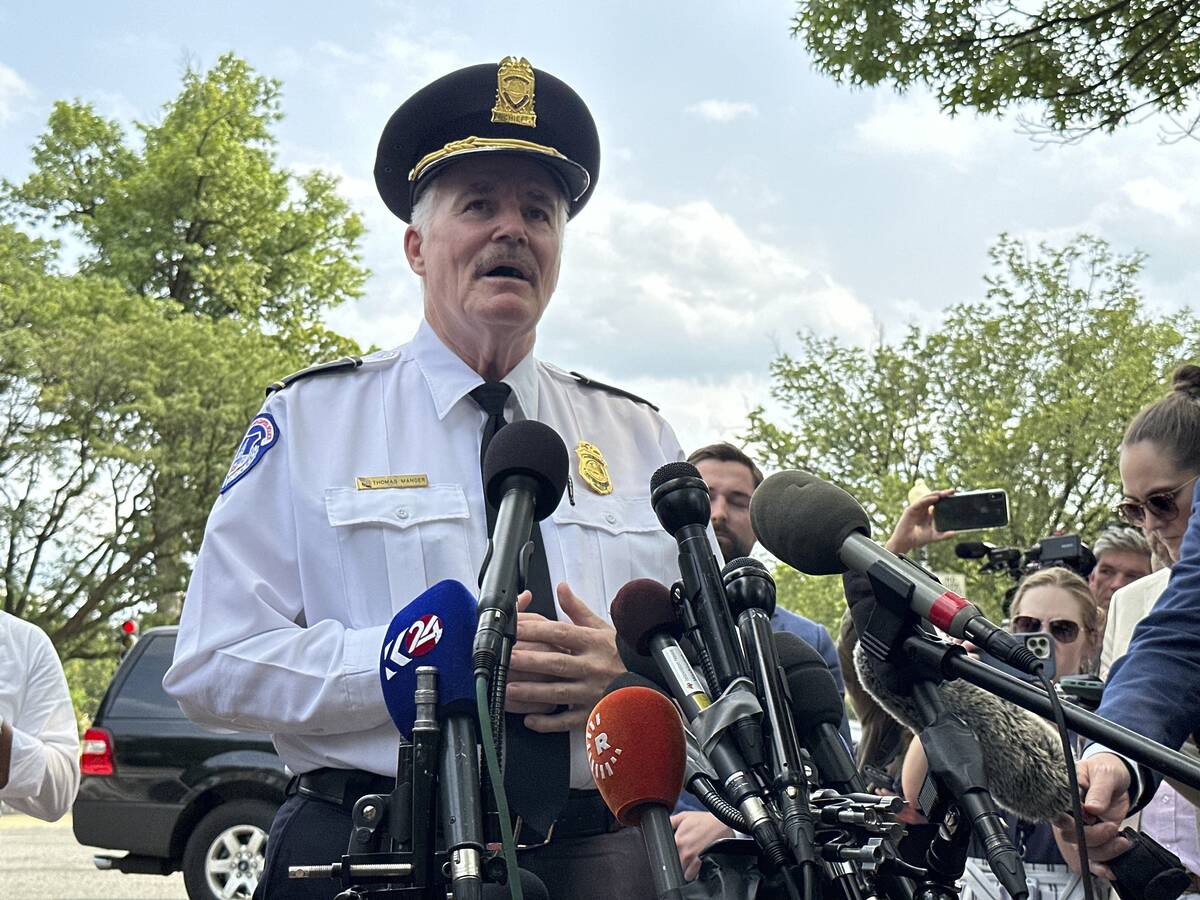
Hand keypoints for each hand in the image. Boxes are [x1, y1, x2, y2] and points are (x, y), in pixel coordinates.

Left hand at [504, 583, 623, 731]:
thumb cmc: (622, 653)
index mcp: (593, 642)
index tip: (515, 627)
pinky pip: (569, 721)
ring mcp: (593, 692)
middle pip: (556, 663)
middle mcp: (593, 666)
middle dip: (530, 661)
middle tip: (507, 658)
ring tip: (508, 688)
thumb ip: (577, 610)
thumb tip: (561, 587)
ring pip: (558, 693)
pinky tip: (530, 720)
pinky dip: (549, 723)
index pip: (561, 634)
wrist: (652, 680)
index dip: (536, 630)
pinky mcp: (594, 713)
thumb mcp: (602, 628)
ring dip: (533, 692)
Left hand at [671, 811, 732, 879]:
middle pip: (674, 865)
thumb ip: (670, 822)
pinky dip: (693, 873)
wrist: (723, 824)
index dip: (668, 855)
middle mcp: (685, 851)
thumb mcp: (684, 816)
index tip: (671, 853)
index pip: (665, 854)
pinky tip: (696, 865)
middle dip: (677, 862)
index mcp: (678, 840)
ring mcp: (694, 860)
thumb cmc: (705, 821)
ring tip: (690, 861)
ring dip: (685, 869)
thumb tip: (660, 824)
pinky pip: (693, 876)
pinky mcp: (703, 865)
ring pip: (683, 873)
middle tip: (683, 855)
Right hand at [885, 489, 956, 555]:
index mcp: (928, 514)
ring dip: (936, 494)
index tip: (955, 495)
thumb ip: (944, 535)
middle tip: (953, 491)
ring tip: (945, 493)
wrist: (905, 542)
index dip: (945, 499)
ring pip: (927, 498)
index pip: (938, 504)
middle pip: (933, 498)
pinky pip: (920, 502)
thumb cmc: (918, 539)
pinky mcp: (911, 509)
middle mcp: (923, 509)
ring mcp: (917, 509)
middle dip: (943, 494)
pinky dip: (928, 499)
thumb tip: (955, 533)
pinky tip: (935, 497)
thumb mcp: (934, 536)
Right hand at [1051, 752, 1133, 877]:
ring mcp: (1083, 829)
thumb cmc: (1106, 769)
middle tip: (1111, 825)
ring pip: (1086, 851)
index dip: (1068, 824)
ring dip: (1106, 851)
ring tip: (1122, 840)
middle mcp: (1070, 815)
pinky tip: (1112, 869)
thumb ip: (1099, 790)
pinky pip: (1094, 859)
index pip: (1057, 815)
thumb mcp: (1104, 773)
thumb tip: (1092, 808)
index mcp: (1064, 797)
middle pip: (1072, 837)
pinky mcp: (1096, 839)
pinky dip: (1103, 867)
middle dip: (1094, 836)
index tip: (1085, 821)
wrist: (1119, 777)